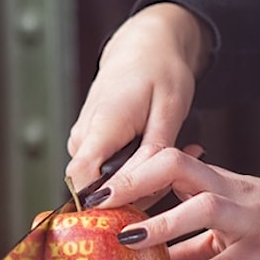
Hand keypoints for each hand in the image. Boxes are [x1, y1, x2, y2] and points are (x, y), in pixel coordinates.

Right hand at [65, 2, 212, 192]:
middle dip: (137, 193)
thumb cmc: (159, 71)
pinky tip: (160, 151)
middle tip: (179, 175)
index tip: (135, 213)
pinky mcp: (89, 144)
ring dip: (141, 180)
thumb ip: (152, 153)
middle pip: (96, 188)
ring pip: (104, 181)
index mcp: (101, 126)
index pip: (81, 179)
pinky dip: (136, 169)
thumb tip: (138, 188)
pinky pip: (107, 170)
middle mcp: (83, 137)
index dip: (102, 203)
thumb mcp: (169, 110)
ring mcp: (82, 141)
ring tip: (178, 153)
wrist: (143, 47)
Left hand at [94, 147, 259, 259]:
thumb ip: (193, 234)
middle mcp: (233, 193)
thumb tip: (144, 256)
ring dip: (160, 224)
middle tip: (98, 201)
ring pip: (202, 209)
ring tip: (124, 242)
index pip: (169, 160)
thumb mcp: (237, 221)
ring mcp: (253, 219)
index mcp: (221, 182)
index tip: (94, 187)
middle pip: (178, 165)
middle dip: (134, 180)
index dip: (131, 169)